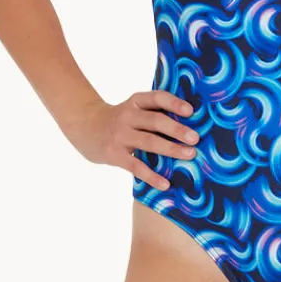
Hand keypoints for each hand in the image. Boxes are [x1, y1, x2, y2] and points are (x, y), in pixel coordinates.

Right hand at [62, 90, 199, 190]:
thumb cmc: (121, 119)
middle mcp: (128, 116)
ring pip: (148, 141)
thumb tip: (190, 126)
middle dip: (177, 129)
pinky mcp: (114, 154)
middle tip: (195, 138)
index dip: (174, 103)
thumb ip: (155, 113)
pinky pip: (135, 166)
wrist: (85, 126)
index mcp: (136, 102)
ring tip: (189, 155)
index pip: (157, 98)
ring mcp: (120, 135)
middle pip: (155, 121)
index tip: (191, 111)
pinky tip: (165, 183)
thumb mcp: (134, 108)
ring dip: (171, 149)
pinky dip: (151, 175)